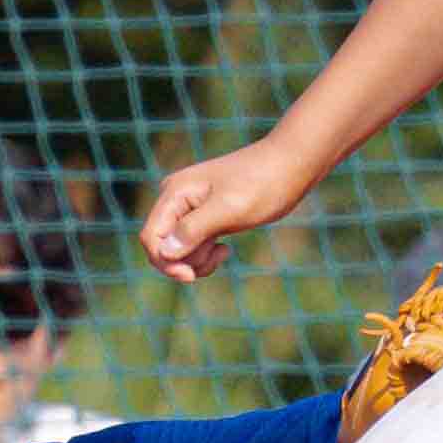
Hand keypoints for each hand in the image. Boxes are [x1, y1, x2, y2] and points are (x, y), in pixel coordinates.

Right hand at [141, 141, 312, 283]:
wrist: (291, 166)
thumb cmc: (262, 183)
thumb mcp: (228, 209)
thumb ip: (194, 229)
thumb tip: (164, 252)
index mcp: (175, 192)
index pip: (150, 237)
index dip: (165, 261)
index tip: (190, 277)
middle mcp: (176, 199)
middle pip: (162, 247)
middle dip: (185, 262)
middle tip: (217, 256)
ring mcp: (191, 208)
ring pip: (179, 250)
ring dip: (199, 260)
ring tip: (224, 251)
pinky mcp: (206, 216)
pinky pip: (194, 245)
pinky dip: (206, 255)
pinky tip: (226, 249)